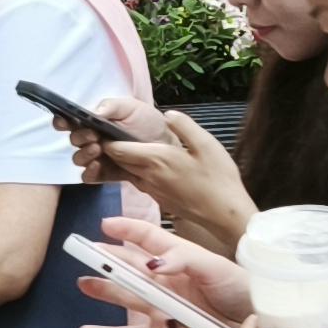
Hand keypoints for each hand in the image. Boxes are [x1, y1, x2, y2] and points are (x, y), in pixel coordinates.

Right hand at [70, 214, 249, 327]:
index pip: (148, 238)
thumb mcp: (216, 267)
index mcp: (179, 258)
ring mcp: (164, 308)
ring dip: (104, 291)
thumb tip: (152, 264)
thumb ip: (183, 260)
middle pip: (130, 267)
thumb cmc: (241, 289)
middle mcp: (167, 282)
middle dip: (107, 259)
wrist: (258, 327)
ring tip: (83, 284)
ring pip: (127, 298)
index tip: (105, 225)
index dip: (127, 229)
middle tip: (82, 252)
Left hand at [79, 110, 256, 247]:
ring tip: (125, 143)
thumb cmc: (218, 178)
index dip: (105, 137)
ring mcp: (151, 190)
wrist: (224, 213)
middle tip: (109, 132)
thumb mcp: (206, 144)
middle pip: (117, 160)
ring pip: (126, 171)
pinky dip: (133, 170)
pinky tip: (145, 162)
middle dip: (108, 147)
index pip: (116, 149)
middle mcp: (147, 176)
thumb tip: (167, 114)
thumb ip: (184, 126)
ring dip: (120, 159)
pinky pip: (137, 181)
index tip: (104, 126)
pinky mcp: (157, 198)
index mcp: (156, 159)